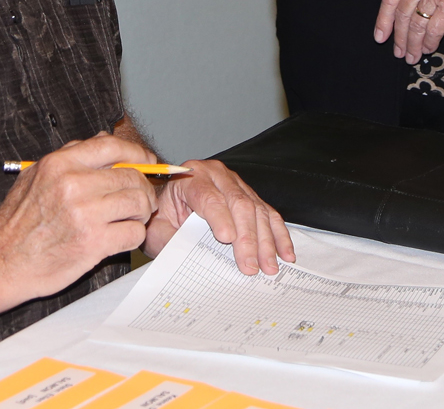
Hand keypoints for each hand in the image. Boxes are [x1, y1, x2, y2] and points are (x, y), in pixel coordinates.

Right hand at [0, 133, 157, 307]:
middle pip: (132, 177)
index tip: (148, 162)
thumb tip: (105, 140)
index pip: (113, 146)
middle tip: (141, 200)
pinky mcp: (94, 243)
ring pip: (138, 203)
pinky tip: (120, 238)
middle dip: (143, 189)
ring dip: (140, 213)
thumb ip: (70, 156)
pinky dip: (133, 236)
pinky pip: (134, 233)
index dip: (138, 154)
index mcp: (60, 163)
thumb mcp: (35, 176)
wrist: (1, 261)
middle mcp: (74, 184)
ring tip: (130, 219)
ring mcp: (85, 214)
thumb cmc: (17, 222)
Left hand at [144, 159, 295, 275]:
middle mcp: (216, 175)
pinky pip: (269, 213)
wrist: (167, 204)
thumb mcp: (158, 229)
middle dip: (247, 238)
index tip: (227, 239)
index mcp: (190, 179)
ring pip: (257, 209)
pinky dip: (278, 235)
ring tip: (270, 267)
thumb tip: (194, 256)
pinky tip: (285, 253)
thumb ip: (172, 239)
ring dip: (266, 241)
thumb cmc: (163, 218)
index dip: (220, 218)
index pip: (209, 197)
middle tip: (251, 266)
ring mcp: (236, 183)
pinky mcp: (250, 194)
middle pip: (238, 203)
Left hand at [374, 0, 443, 63]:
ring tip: (413, 57)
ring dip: (414, 43)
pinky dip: (431, 40)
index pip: (390, 0)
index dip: (383, 20)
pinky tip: (429, 48)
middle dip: (400, 38)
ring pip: (417, 24)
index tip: (380, 36)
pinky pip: (436, 27)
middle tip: (399, 53)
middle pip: (403, 16)